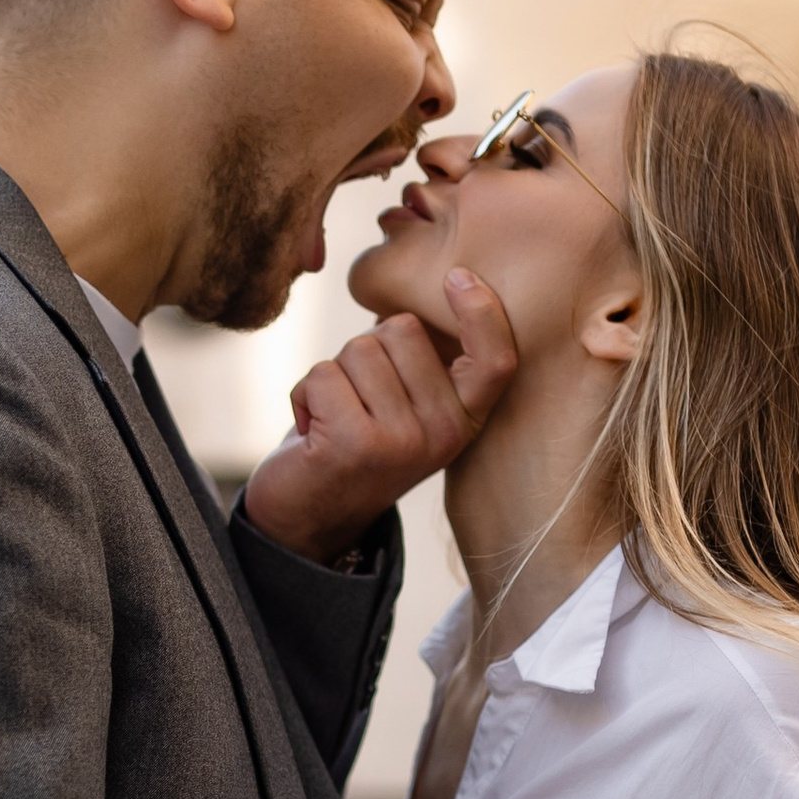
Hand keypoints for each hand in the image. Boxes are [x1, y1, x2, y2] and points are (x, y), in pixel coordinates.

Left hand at [239, 274, 518, 563]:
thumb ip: (423, 360)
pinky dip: (303, 394)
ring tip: (334, 418)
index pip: (496, 361)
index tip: (458, 277)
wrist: (309, 521)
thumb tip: (436, 286)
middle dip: (366, 349)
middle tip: (357, 401)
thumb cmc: (355, 443)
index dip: (483, 312)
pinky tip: (311, 432)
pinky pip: (323, 374)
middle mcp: (444, 434)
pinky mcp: (355, 443)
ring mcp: (402, 441)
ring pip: (358, 349)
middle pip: (401, 331)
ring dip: (332, 375)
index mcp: (465, 421)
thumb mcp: (405, 406)